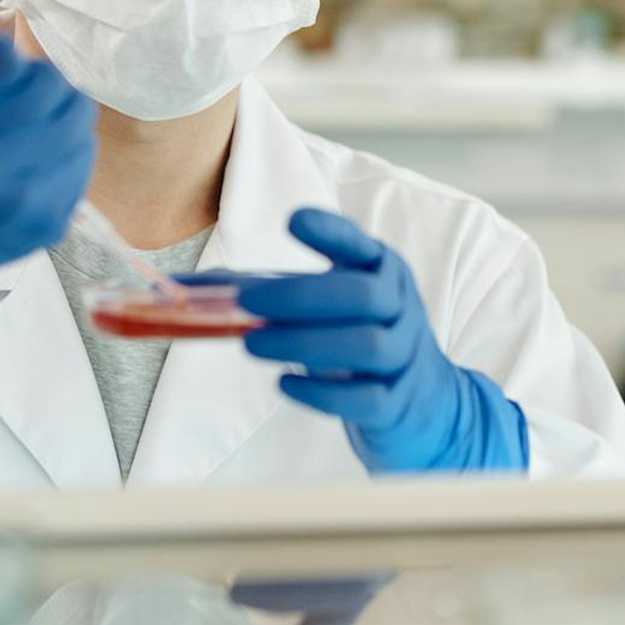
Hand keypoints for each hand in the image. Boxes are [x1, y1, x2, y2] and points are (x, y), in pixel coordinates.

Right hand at [0, 0, 95, 359]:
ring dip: (53, 105)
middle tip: (3, 95)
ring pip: (75, 110)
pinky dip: (66, 142)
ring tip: (21, 120)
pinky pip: (85, 150)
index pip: (0, 55)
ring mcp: (17, 198)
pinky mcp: (50, 218)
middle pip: (46, 79)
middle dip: (27, 77)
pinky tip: (33, 154)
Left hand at [231, 210, 527, 474]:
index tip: (292, 221)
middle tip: (247, 304)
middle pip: (364, 295)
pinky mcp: (398, 404)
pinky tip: (284, 383)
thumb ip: (276, 293)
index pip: (360, 245)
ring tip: (252, 345)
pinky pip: (366, 398)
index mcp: (383, 273)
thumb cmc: (365, 341)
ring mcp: (404, 357)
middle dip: (302, 296)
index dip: (330, 232)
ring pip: (368, 345)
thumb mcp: (336, 307)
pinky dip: (321, 392)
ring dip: (304, 343)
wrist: (430, 403)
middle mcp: (401, 308)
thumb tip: (194, 288)